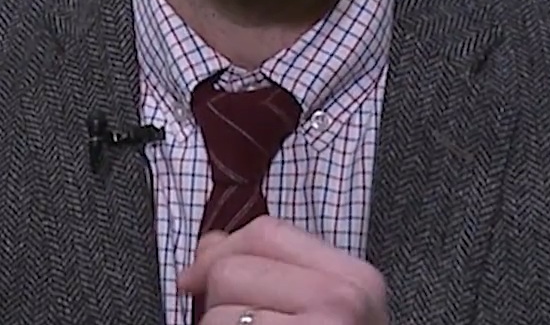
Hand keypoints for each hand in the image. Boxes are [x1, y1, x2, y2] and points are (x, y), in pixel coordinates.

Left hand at [176, 216, 387, 323]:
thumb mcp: (322, 311)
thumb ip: (271, 272)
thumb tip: (208, 249)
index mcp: (355, 280)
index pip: (267, 233)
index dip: (219, 251)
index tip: (193, 279)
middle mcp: (342, 302)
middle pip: (231, 271)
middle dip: (217, 305)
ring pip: (216, 315)